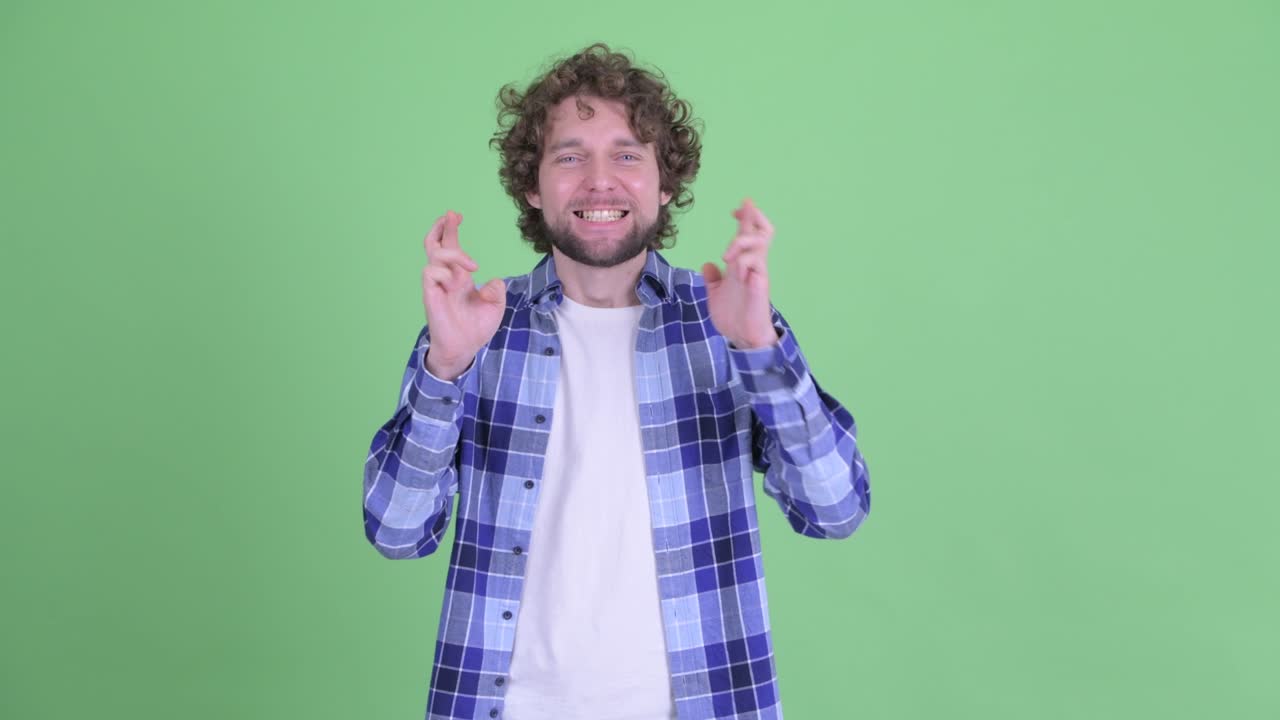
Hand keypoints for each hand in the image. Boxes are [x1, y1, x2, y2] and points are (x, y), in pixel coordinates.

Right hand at [422, 210, 505, 379]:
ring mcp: (437, 285)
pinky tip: (457, 281)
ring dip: (453, 253)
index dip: (451, 230)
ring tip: (472, 265)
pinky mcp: (430, 295)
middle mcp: (446, 278)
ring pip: (434, 254)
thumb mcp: (495, 307)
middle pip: (435, 244)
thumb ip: (496, 291)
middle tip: (452, 215)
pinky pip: (430, 272)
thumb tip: (494, 280)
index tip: (457, 215)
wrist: (464, 349)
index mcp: (460, 278)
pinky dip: (444, 271)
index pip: (452, 248)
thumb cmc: (476, 328)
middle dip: (442, 227)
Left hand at [701, 198, 778, 348]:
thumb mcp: (715, 294)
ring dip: (741, 241)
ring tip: (725, 255)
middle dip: (752, 216)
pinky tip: (734, 270)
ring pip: (760, 242)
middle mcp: (752, 265)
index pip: (748, 235)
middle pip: (762, 231)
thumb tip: (707, 264)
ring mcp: (758, 274)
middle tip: (741, 208)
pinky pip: (756, 265)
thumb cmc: (733, 316)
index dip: (745, 218)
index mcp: (742, 265)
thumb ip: (712, 279)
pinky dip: (744, 261)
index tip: (734, 210)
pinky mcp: (760, 286)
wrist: (742, 337)